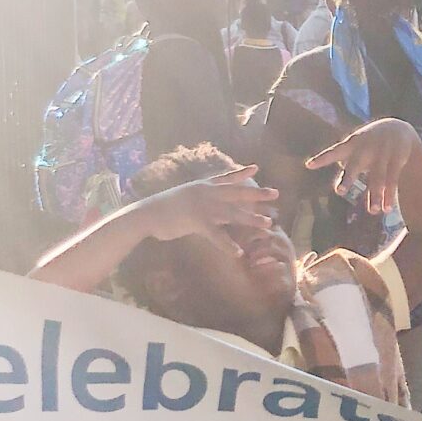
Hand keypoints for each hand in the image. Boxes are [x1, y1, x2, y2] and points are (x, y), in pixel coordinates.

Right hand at [140, 171, 282, 242]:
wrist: (146, 214)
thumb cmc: (162, 208)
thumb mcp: (183, 197)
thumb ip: (197, 198)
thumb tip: (206, 203)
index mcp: (202, 186)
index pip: (226, 178)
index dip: (242, 173)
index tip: (257, 167)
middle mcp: (206, 193)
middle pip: (237, 192)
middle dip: (257, 194)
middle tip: (275, 194)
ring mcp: (203, 206)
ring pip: (233, 213)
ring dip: (252, 219)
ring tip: (268, 224)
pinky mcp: (197, 221)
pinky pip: (217, 235)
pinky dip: (228, 245)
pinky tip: (238, 252)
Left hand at [307, 118, 421, 216]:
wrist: (397, 127)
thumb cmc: (369, 143)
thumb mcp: (356, 149)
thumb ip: (346, 166)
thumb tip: (332, 185)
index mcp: (351, 145)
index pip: (334, 151)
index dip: (322, 158)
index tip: (309, 165)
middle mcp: (365, 149)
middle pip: (356, 165)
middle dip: (348, 178)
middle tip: (339, 191)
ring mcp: (382, 153)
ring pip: (377, 177)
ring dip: (375, 194)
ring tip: (372, 211)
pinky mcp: (396, 158)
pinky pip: (393, 179)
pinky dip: (390, 194)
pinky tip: (387, 208)